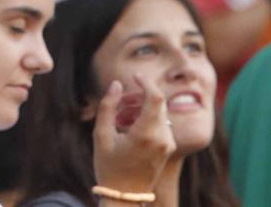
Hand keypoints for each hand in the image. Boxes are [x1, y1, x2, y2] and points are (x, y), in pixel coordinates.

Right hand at [91, 79, 173, 196]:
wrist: (125, 196)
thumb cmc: (109, 167)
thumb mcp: (101, 136)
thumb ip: (108, 106)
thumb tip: (116, 84)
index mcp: (146, 133)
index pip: (155, 97)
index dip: (146, 82)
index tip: (134, 76)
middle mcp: (162, 138)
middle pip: (158, 103)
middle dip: (139, 96)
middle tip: (121, 100)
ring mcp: (168, 144)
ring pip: (159, 113)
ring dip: (142, 107)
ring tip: (120, 117)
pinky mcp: (168, 148)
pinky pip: (160, 124)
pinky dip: (146, 118)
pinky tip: (128, 127)